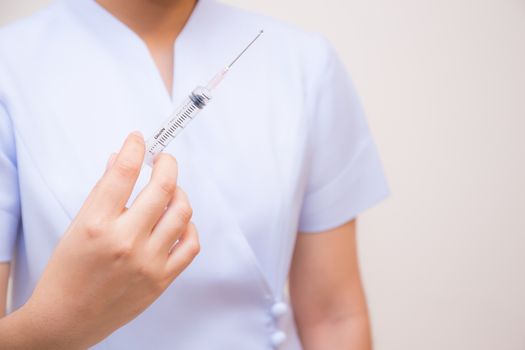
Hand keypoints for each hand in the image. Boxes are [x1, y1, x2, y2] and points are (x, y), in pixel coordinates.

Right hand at [12, 132, 199, 348]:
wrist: (69, 317)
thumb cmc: (69, 270)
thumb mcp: (78, 225)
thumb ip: (103, 191)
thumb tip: (120, 159)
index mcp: (96, 224)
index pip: (123, 173)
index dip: (135, 148)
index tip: (140, 140)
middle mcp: (125, 241)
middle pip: (162, 188)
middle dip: (167, 165)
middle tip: (164, 160)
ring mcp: (148, 262)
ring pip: (182, 212)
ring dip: (180, 194)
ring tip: (170, 192)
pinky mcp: (162, 279)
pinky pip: (191, 244)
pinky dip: (188, 227)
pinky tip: (177, 222)